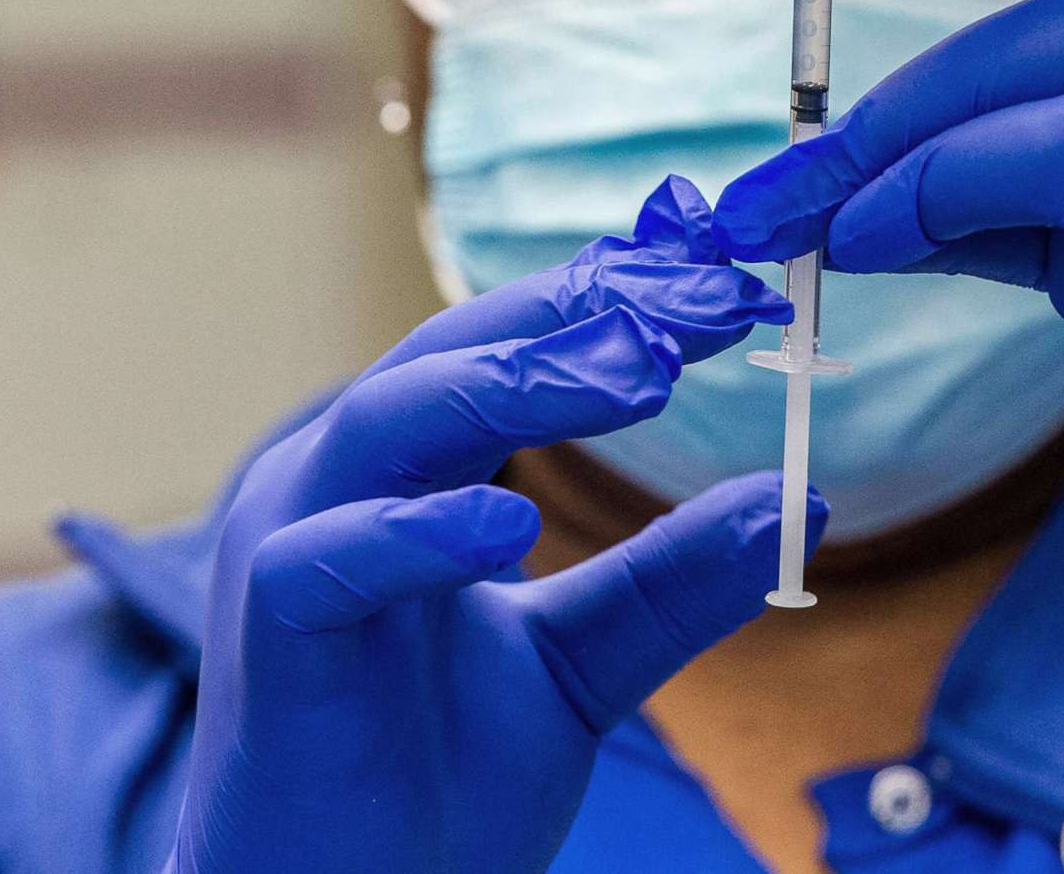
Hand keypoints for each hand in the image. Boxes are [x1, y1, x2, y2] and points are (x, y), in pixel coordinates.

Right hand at [170, 176, 818, 873]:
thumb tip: (797, 494)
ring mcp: (292, 543)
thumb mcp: (584, 665)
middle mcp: (342, 480)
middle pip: (460, 348)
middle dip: (593, 314)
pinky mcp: (267, 630)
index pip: (514, 345)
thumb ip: (670, 581)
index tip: (741, 281)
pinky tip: (512, 525)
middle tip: (719, 300)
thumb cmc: (436, 783)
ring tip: (645, 372)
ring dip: (524, 381)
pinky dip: (416, 533)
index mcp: (409, 470)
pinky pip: (324, 559)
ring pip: (394, 417)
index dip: (621, 302)